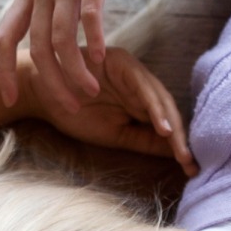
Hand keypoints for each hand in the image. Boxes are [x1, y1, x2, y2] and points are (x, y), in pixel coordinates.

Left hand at [0, 0, 166, 112]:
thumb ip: (50, 16)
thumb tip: (42, 56)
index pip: (5, 37)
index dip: (3, 72)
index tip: (10, 101)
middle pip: (38, 47)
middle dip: (52, 83)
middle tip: (69, 107)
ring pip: (63, 37)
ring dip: (75, 71)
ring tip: (89, 91)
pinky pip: (90, 13)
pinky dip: (95, 40)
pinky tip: (101, 60)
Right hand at [20, 46, 196, 176]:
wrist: (40, 92)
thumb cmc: (74, 112)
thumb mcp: (114, 134)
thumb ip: (143, 140)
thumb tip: (174, 155)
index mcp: (140, 98)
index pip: (166, 121)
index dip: (179, 145)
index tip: (190, 169)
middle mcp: (141, 82)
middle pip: (168, 110)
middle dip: (181, 138)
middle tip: (189, 162)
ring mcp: (132, 70)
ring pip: (160, 99)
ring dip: (172, 125)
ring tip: (180, 150)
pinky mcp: (121, 61)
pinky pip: (142, 85)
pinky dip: (153, 107)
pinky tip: (162, 127)